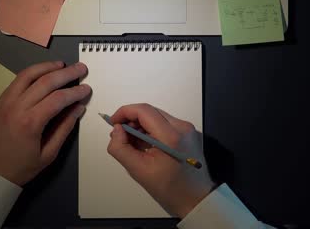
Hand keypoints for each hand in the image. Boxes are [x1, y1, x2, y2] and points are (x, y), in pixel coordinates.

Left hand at [0, 61, 90, 185]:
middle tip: (80, 68)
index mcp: (30, 123)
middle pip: (45, 82)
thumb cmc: (19, 168)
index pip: (58, 98)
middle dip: (66, 73)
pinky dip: (31, 74)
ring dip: (46, 67)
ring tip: (61, 65)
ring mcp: (5, 102)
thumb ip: (64, 129)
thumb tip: (78, 108)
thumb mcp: (47, 154)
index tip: (87, 89)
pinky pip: (16, 82)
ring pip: (27, 75)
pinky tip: (42, 74)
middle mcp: (16, 107)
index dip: (75, 92)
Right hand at [107, 103, 214, 218]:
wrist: (195, 199)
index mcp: (171, 137)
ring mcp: (187, 129)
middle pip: (150, 112)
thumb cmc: (171, 189)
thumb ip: (121, 148)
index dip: (125, 112)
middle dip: (131, 120)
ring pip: (156, 117)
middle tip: (120, 135)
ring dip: (140, 126)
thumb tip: (116, 131)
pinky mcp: (187, 133)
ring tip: (132, 144)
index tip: (113, 122)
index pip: (144, 111)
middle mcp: (182, 128)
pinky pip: (164, 124)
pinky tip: (145, 145)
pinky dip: (151, 131)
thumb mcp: (139, 171)